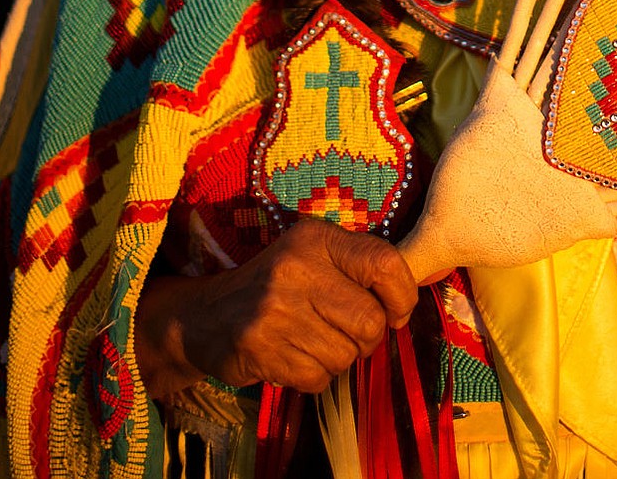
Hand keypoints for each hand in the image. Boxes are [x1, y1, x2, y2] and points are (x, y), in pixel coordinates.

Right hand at [135, 219, 417, 397]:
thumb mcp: (315, 256)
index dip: (403, 296)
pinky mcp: (260, 348)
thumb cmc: (279, 284)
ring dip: (338, 357)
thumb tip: (409, 301)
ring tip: (314, 341)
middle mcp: (298, 268)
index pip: (385, 264)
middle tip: (348, 333)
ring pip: (346, 355)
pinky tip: (294, 356)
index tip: (396, 312)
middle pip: (370, 321)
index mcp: (317, 238)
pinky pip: (319, 378)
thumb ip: (359, 268)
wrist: (208, 314)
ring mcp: (276, 309)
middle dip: (368, 338)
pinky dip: (315, 376)